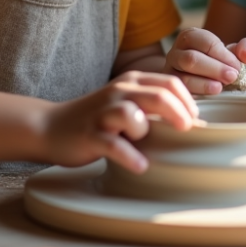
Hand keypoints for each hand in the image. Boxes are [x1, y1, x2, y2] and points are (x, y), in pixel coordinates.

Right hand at [40, 71, 196, 173]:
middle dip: (179, 114)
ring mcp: (102, 113)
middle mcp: (118, 92)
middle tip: (186, 130)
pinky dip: (129, 156)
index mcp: (131, 81)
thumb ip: (153, 105)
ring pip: (133, 116)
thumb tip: (193, 120)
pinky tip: (140, 165)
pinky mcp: (90, 135)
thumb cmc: (98, 118)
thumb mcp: (127, 103)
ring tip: (144, 143)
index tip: (194, 119)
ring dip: (144, 131)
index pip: (170, 83)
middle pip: (159, 96)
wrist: (51, 127)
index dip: (188, 101)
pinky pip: (113, 145)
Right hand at [164, 27, 245, 94]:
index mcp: (190, 37)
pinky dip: (196, 96)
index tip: (238, 67)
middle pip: (191, 59)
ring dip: (204, 84)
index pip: (205, 42)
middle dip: (214, 69)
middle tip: (232, 77)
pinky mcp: (172, 91)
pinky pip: (181, 95)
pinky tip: (210, 98)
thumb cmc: (219, 61)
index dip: (223, 55)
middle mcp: (175, 52)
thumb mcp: (234, 51)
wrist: (202, 78)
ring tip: (220, 88)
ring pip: (183, 78)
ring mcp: (170, 73)